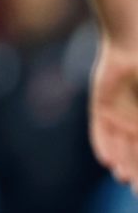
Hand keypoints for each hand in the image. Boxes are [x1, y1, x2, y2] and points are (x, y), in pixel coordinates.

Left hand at [92, 36, 137, 189]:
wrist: (134, 47)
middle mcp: (133, 120)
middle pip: (134, 151)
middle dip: (135, 169)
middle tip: (134, 187)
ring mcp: (116, 114)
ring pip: (117, 144)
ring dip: (120, 161)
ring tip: (121, 176)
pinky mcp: (100, 105)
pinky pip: (99, 129)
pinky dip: (102, 144)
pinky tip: (105, 160)